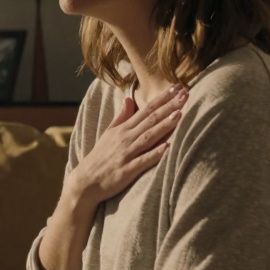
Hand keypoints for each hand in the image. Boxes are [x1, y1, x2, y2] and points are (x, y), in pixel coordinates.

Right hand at [65, 82, 187, 208]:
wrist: (85, 182)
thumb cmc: (100, 157)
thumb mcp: (108, 133)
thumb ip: (121, 117)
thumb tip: (128, 99)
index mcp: (123, 129)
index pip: (146, 110)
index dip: (162, 98)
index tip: (176, 87)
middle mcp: (126, 138)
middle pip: (150, 119)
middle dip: (169, 106)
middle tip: (185, 94)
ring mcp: (126, 154)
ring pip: (148, 137)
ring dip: (164, 125)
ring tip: (180, 114)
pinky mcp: (126, 170)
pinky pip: (143, 160)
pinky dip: (155, 153)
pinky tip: (167, 147)